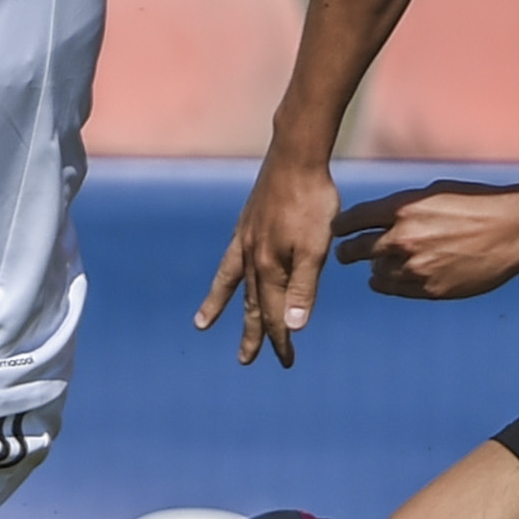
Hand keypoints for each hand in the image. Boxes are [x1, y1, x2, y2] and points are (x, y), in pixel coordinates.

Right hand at [195, 154, 339, 365]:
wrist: (296, 157)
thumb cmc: (313, 201)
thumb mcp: (316, 247)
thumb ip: (304, 287)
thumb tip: (293, 327)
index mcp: (270, 267)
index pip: (274, 315)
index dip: (280, 340)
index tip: (286, 360)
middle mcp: (252, 258)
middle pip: (252, 305)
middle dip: (252, 334)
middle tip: (246, 361)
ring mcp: (245, 241)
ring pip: (234, 284)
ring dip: (222, 307)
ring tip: (203, 325)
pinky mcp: (245, 225)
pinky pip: (229, 259)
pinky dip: (224, 275)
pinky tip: (226, 276)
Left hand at [332, 180, 518, 300]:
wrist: (514, 229)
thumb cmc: (476, 203)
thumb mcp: (433, 193)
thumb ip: (401, 208)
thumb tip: (374, 219)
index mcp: (402, 209)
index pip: (351, 221)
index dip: (340, 227)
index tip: (338, 231)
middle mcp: (403, 239)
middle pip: (355, 251)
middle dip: (348, 252)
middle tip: (345, 253)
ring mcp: (416, 268)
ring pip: (375, 274)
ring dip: (375, 269)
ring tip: (377, 265)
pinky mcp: (431, 290)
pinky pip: (396, 289)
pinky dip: (390, 284)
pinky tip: (391, 278)